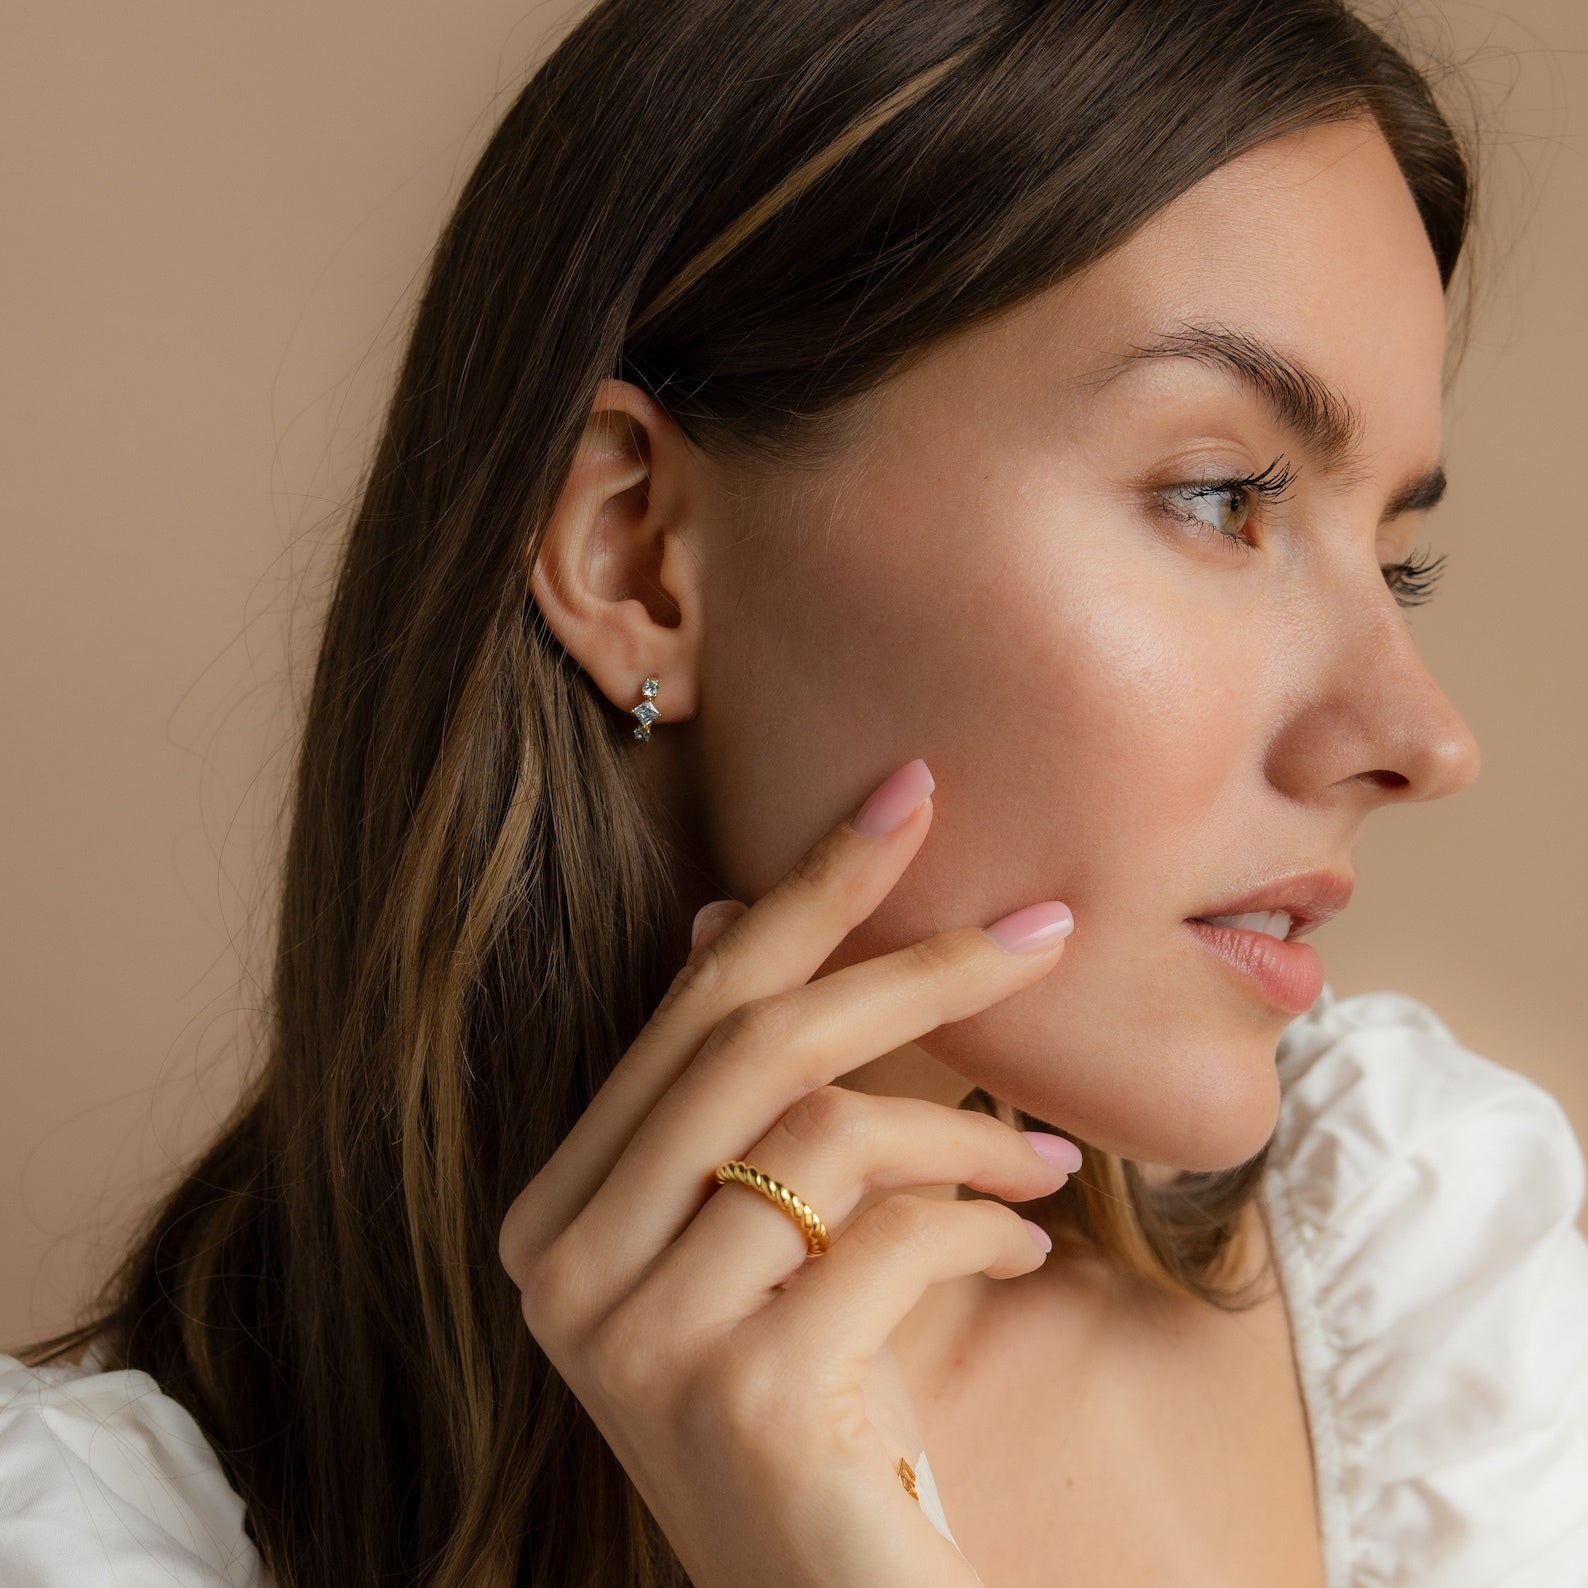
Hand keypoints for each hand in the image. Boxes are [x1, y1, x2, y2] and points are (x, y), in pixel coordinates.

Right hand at [497, 758, 1077, 1587]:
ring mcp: (640, 1340)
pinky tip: (1027, 1246)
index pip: (692, 1009)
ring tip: (1050, 1155)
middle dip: (916, 965)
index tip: (907, 791)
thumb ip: (731, 1095)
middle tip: (1047, 926)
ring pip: (833, 1134)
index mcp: (557, 1211)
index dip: (806, 889)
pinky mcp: (745, 1401)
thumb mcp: (757, 1238)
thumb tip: (724, 915)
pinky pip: (895, 1240)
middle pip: (758, 1045)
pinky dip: (986, 1222)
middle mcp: (564, 1268)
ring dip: (970, 1127)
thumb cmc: (808, 1397)